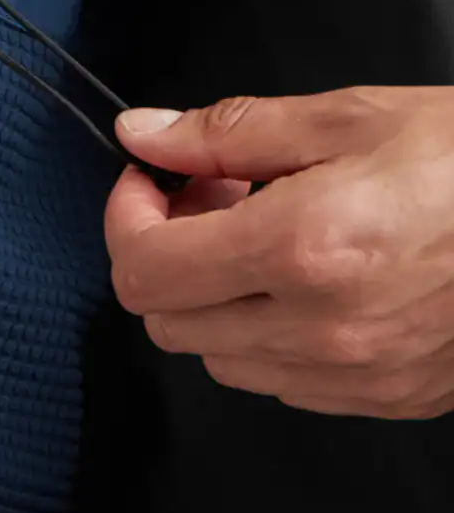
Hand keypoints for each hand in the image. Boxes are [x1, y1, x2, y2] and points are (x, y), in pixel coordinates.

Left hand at [104, 86, 453, 419]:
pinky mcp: (384, 395)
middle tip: (208, 195)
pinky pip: (276, 378)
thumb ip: (225, 132)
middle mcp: (321, 327)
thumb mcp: (343, 117)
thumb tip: (142, 133)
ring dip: (209, 291)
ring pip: (213, 352)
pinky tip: (299, 277)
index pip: (144, 270)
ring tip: (257, 231)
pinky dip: (258, 328)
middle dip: (163, 250)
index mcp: (303, 247)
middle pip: (165, 319)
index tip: (151, 178)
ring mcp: (354, 374)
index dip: (127, 217)